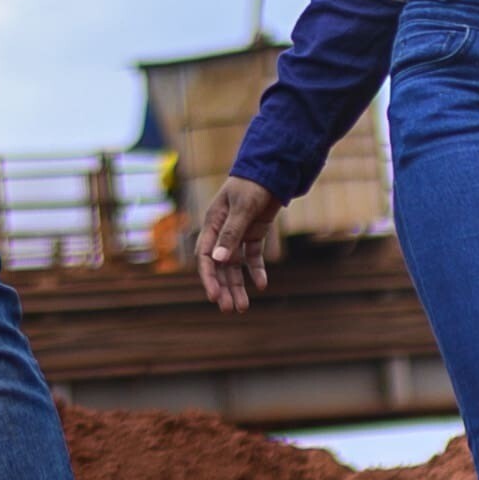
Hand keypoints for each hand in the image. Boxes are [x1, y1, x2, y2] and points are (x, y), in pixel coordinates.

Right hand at [191, 174, 283, 312]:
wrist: (272, 170)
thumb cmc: (252, 185)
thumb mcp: (242, 209)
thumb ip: (231, 234)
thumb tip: (217, 260)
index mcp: (212, 224)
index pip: (205, 257)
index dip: (209, 278)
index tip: (214, 297)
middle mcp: (222, 232)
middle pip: (220, 267)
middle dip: (224, 288)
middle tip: (231, 309)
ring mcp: (238, 234)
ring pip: (235, 266)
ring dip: (238, 286)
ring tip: (243, 308)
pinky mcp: (254, 234)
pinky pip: (252, 257)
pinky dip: (256, 270)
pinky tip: (261, 285)